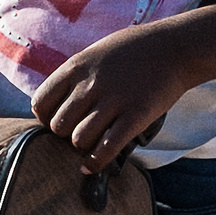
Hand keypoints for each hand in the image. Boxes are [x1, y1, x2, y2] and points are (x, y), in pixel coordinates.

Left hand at [31, 24, 188, 173]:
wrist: (174, 48)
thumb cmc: (134, 49)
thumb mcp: (96, 52)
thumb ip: (77, 75)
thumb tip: (59, 100)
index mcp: (77, 66)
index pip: (42, 102)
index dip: (45, 117)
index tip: (55, 121)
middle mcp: (90, 84)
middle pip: (59, 125)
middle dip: (64, 135)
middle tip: (77, 133)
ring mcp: (113, 101)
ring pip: (79, 140)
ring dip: (82, 148)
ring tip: (89, 145)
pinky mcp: (135, 117)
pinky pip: (106, 150)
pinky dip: (95, 163)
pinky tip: (92, 166)